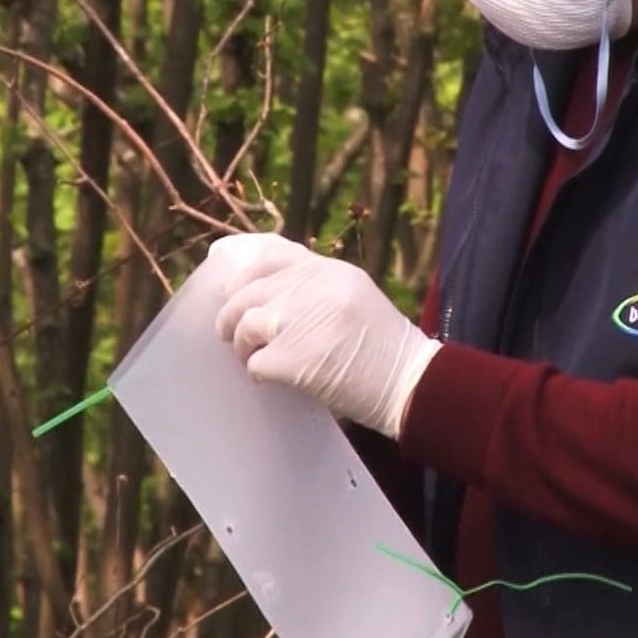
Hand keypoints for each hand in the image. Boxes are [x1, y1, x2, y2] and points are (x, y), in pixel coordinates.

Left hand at [206, 233, 440, 438]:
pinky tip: (271, 378)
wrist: (411, 382)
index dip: (242, 267)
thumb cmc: (382, 345)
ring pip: (245, 325)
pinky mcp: (295, 359)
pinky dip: (259, 374)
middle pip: (249, 291)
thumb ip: (313, 285)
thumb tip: (255, 287)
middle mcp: (315, 287)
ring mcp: (303, 322)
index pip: (271, 254)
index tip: (226, 280)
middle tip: (230, 332)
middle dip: (232, 314)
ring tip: (252, 356)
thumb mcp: (354, 294)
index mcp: (330, 270)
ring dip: (243, 345)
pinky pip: (255, 363)